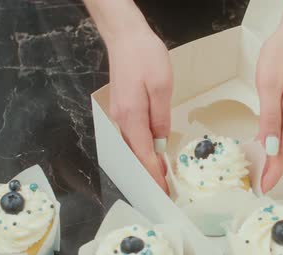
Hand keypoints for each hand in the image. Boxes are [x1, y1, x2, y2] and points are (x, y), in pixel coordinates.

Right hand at [108, 28, 171, 192]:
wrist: (125, 37)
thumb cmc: (145, 56)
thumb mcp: (161, 86)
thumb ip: (160, 117)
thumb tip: (161, 142)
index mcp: (131, 116)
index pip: (143, 154)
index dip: (153, 174)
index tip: (162, 190)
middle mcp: (120, 119)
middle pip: (134, 155)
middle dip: (148, 174)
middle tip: (164, 190)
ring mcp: (118, 114)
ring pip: (131, 146)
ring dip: (145, 163)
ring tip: (161, 176)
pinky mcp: (121, 108)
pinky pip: (131, 136)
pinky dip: (141, 149)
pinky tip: (152, 153)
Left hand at [256, 0, 282, 192]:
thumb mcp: (271, 87)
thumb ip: (271, 120)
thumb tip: (272, 148)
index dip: (273, 173)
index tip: (262, 189)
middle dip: (272, 170)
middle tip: (255, 185)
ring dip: (274, 158)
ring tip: (258, 171)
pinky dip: (277, 143)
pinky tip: (266, 146)